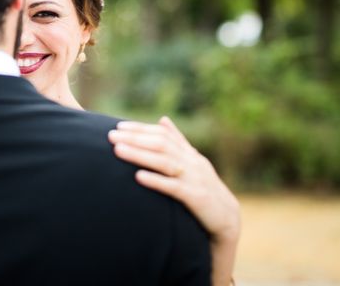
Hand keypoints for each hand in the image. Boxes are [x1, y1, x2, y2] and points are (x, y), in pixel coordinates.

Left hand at [108, 117, 240, 241]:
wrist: (228, 218)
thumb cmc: (205, 189)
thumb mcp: (192, 162)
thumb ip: (178, 141)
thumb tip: (163, 119)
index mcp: (189, 153)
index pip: (162, 135)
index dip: (140, 129)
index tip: (119, 127)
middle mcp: (191, 162)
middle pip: (161, 144)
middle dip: (135, 138)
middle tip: (111, 135)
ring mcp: (194, 178)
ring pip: (165, 162)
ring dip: (140, 155)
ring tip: (118, 150)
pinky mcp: (196, 197)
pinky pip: (174, 187)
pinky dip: (156, 181)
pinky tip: (138, 177)